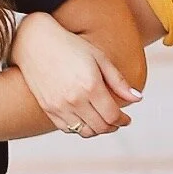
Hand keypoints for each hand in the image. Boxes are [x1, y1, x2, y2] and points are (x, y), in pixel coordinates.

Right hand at [11, 10, 141, 137]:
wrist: (35, 42)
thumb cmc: (69, 45)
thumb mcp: (99, 58)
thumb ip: (118, 81)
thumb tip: (138, 98)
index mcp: (90, 85)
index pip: (112, 115)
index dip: (123, 120)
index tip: (127, 118)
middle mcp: (74, 99)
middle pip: (101, 127)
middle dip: (113, 126)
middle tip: (117, 121)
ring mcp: (59, 106)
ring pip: (84, 132)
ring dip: (97, 130)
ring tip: (102, 121)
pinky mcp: (48, 108)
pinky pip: (67, 129)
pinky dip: (79, 129)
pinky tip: (85, 119)